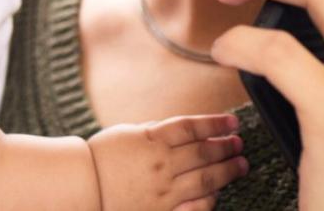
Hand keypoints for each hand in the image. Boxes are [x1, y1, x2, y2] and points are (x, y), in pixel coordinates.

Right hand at [87, 113, 247, 210]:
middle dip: (226, 147)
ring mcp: (164, 190)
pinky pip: (195, 206)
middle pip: (204, 153)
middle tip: (240, 144)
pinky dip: (210, 199)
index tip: (232, 122)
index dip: (216, 124)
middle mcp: (162, 164)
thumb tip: (183, 131)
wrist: (83, 187)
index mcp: (152, 140)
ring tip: (240, 164)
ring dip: (227, 170)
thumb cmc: (102, 157)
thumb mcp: (128, 133)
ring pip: (206, 179)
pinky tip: (218, 192)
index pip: (192, 128)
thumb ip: (156, 131)